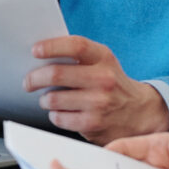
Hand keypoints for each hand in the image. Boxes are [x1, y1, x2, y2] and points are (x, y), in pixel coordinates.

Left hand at [26, 36, 168, 143]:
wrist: (140, 112)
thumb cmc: (112, 84)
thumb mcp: (103, 62)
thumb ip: (78, 56)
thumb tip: (41, 54)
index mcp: (104, 57)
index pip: (76, 45)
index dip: (52, 46)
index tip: (35, 51)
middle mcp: (103, 78)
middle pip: (57, 74)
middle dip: (34, 78)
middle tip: (28, 81)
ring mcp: (99, 102)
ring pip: (54, 99)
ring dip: (44, 99)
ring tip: (47, 98)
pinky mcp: (93, 123)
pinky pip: (59, 118)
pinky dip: (54, 115)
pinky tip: (60, 112)